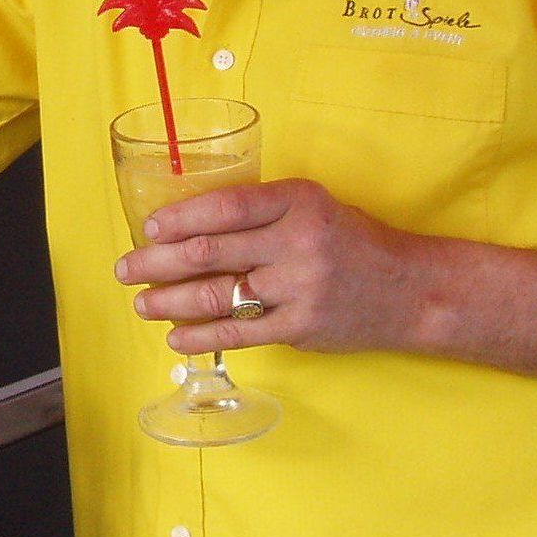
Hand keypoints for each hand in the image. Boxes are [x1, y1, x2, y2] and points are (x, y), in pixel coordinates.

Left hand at [113, 178, 431, 357]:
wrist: (411, 289)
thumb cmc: (351, 241)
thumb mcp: (312, 207)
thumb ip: (260, 211)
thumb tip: (186, 223)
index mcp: (297, 202)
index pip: (225, 207)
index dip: (180, 218)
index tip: (150, 228)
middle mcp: (297, 242)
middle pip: (210, 252)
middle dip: (157, 262)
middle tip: (125, 269)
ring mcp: (299, 288)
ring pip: (217, 295)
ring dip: (169, 301)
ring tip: (141, 303)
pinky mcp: (302, 326)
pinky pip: (238, 332)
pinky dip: (200, 335)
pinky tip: (175, 335)